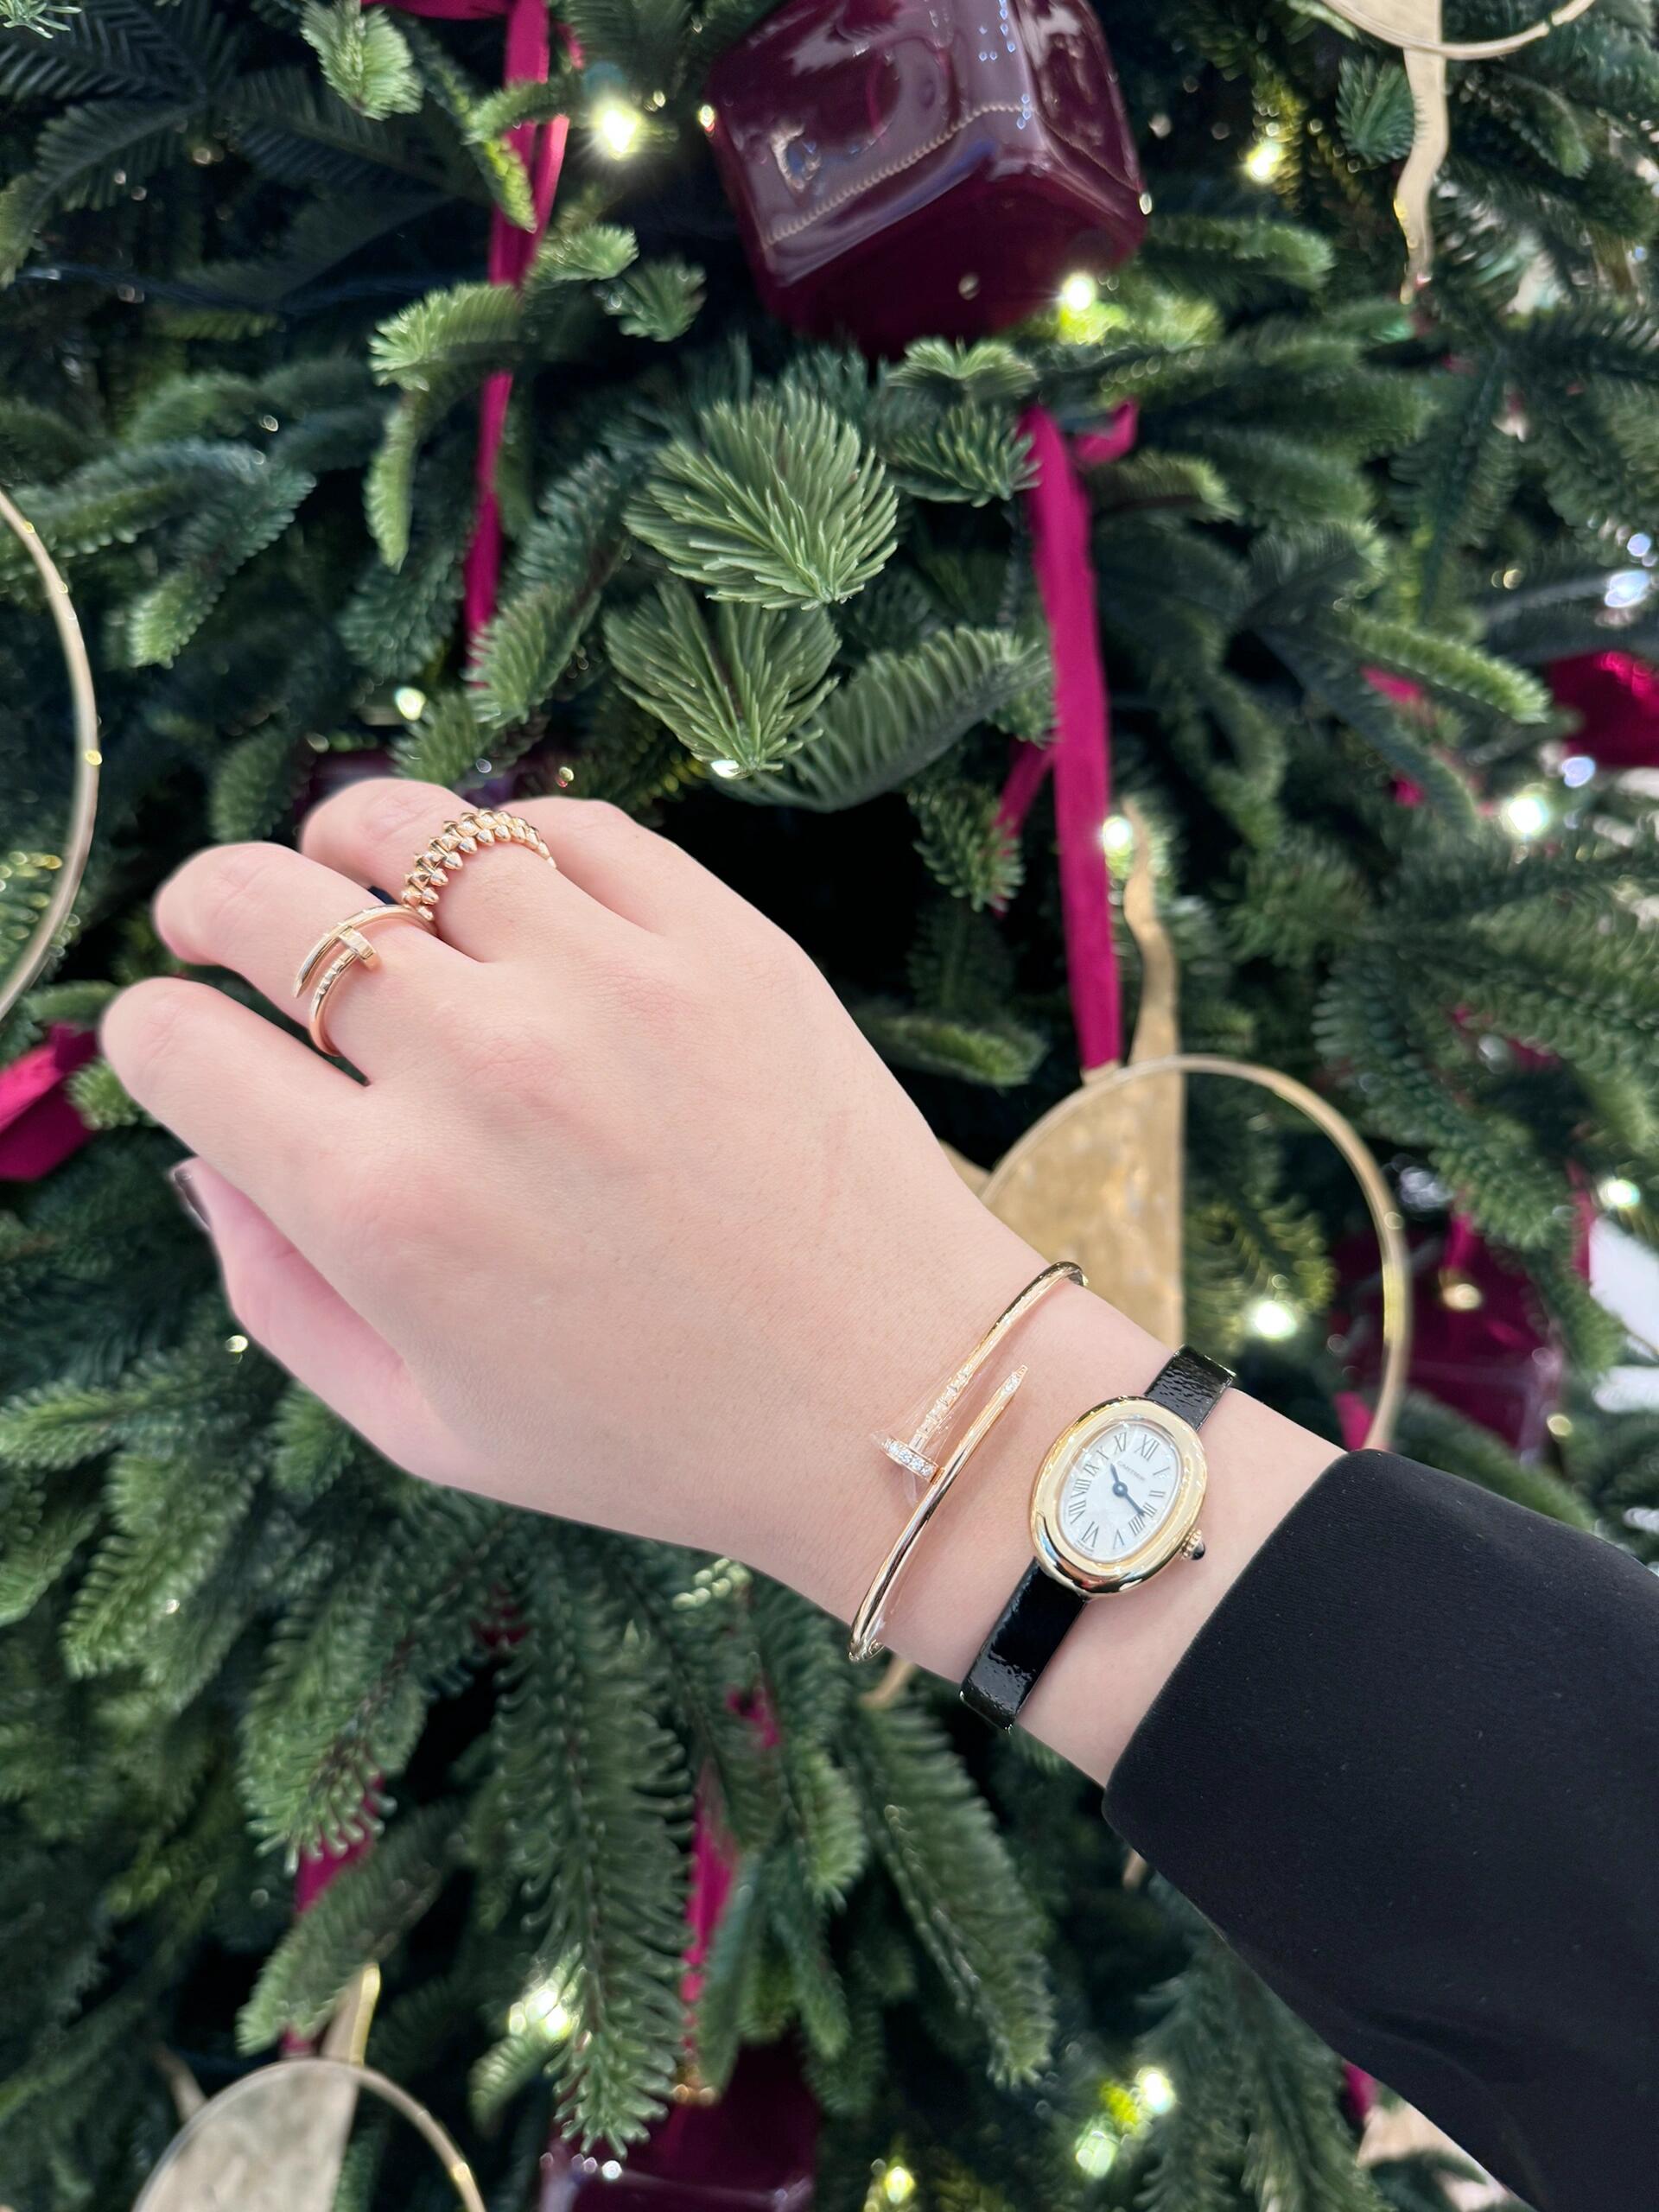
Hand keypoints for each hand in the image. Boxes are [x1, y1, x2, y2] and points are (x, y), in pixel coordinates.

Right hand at [101, 781, 1047, 1604]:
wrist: (894, 1392)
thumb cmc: (655, 1435)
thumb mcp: (429, 1424)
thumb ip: (283, 1298)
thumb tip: (203, 1160)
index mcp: (385, 1207)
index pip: (177, 1043)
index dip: (151, 1035)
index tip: (184, 1043)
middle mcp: (478, 1072)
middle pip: (263, 899)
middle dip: (209, 907)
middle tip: (224, 925)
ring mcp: (606, 985)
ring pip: (406, 828)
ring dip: (345, 843)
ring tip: (354, 877)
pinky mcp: (717, 938)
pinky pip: (562, 826)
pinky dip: (503, 843)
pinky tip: (505, 892)